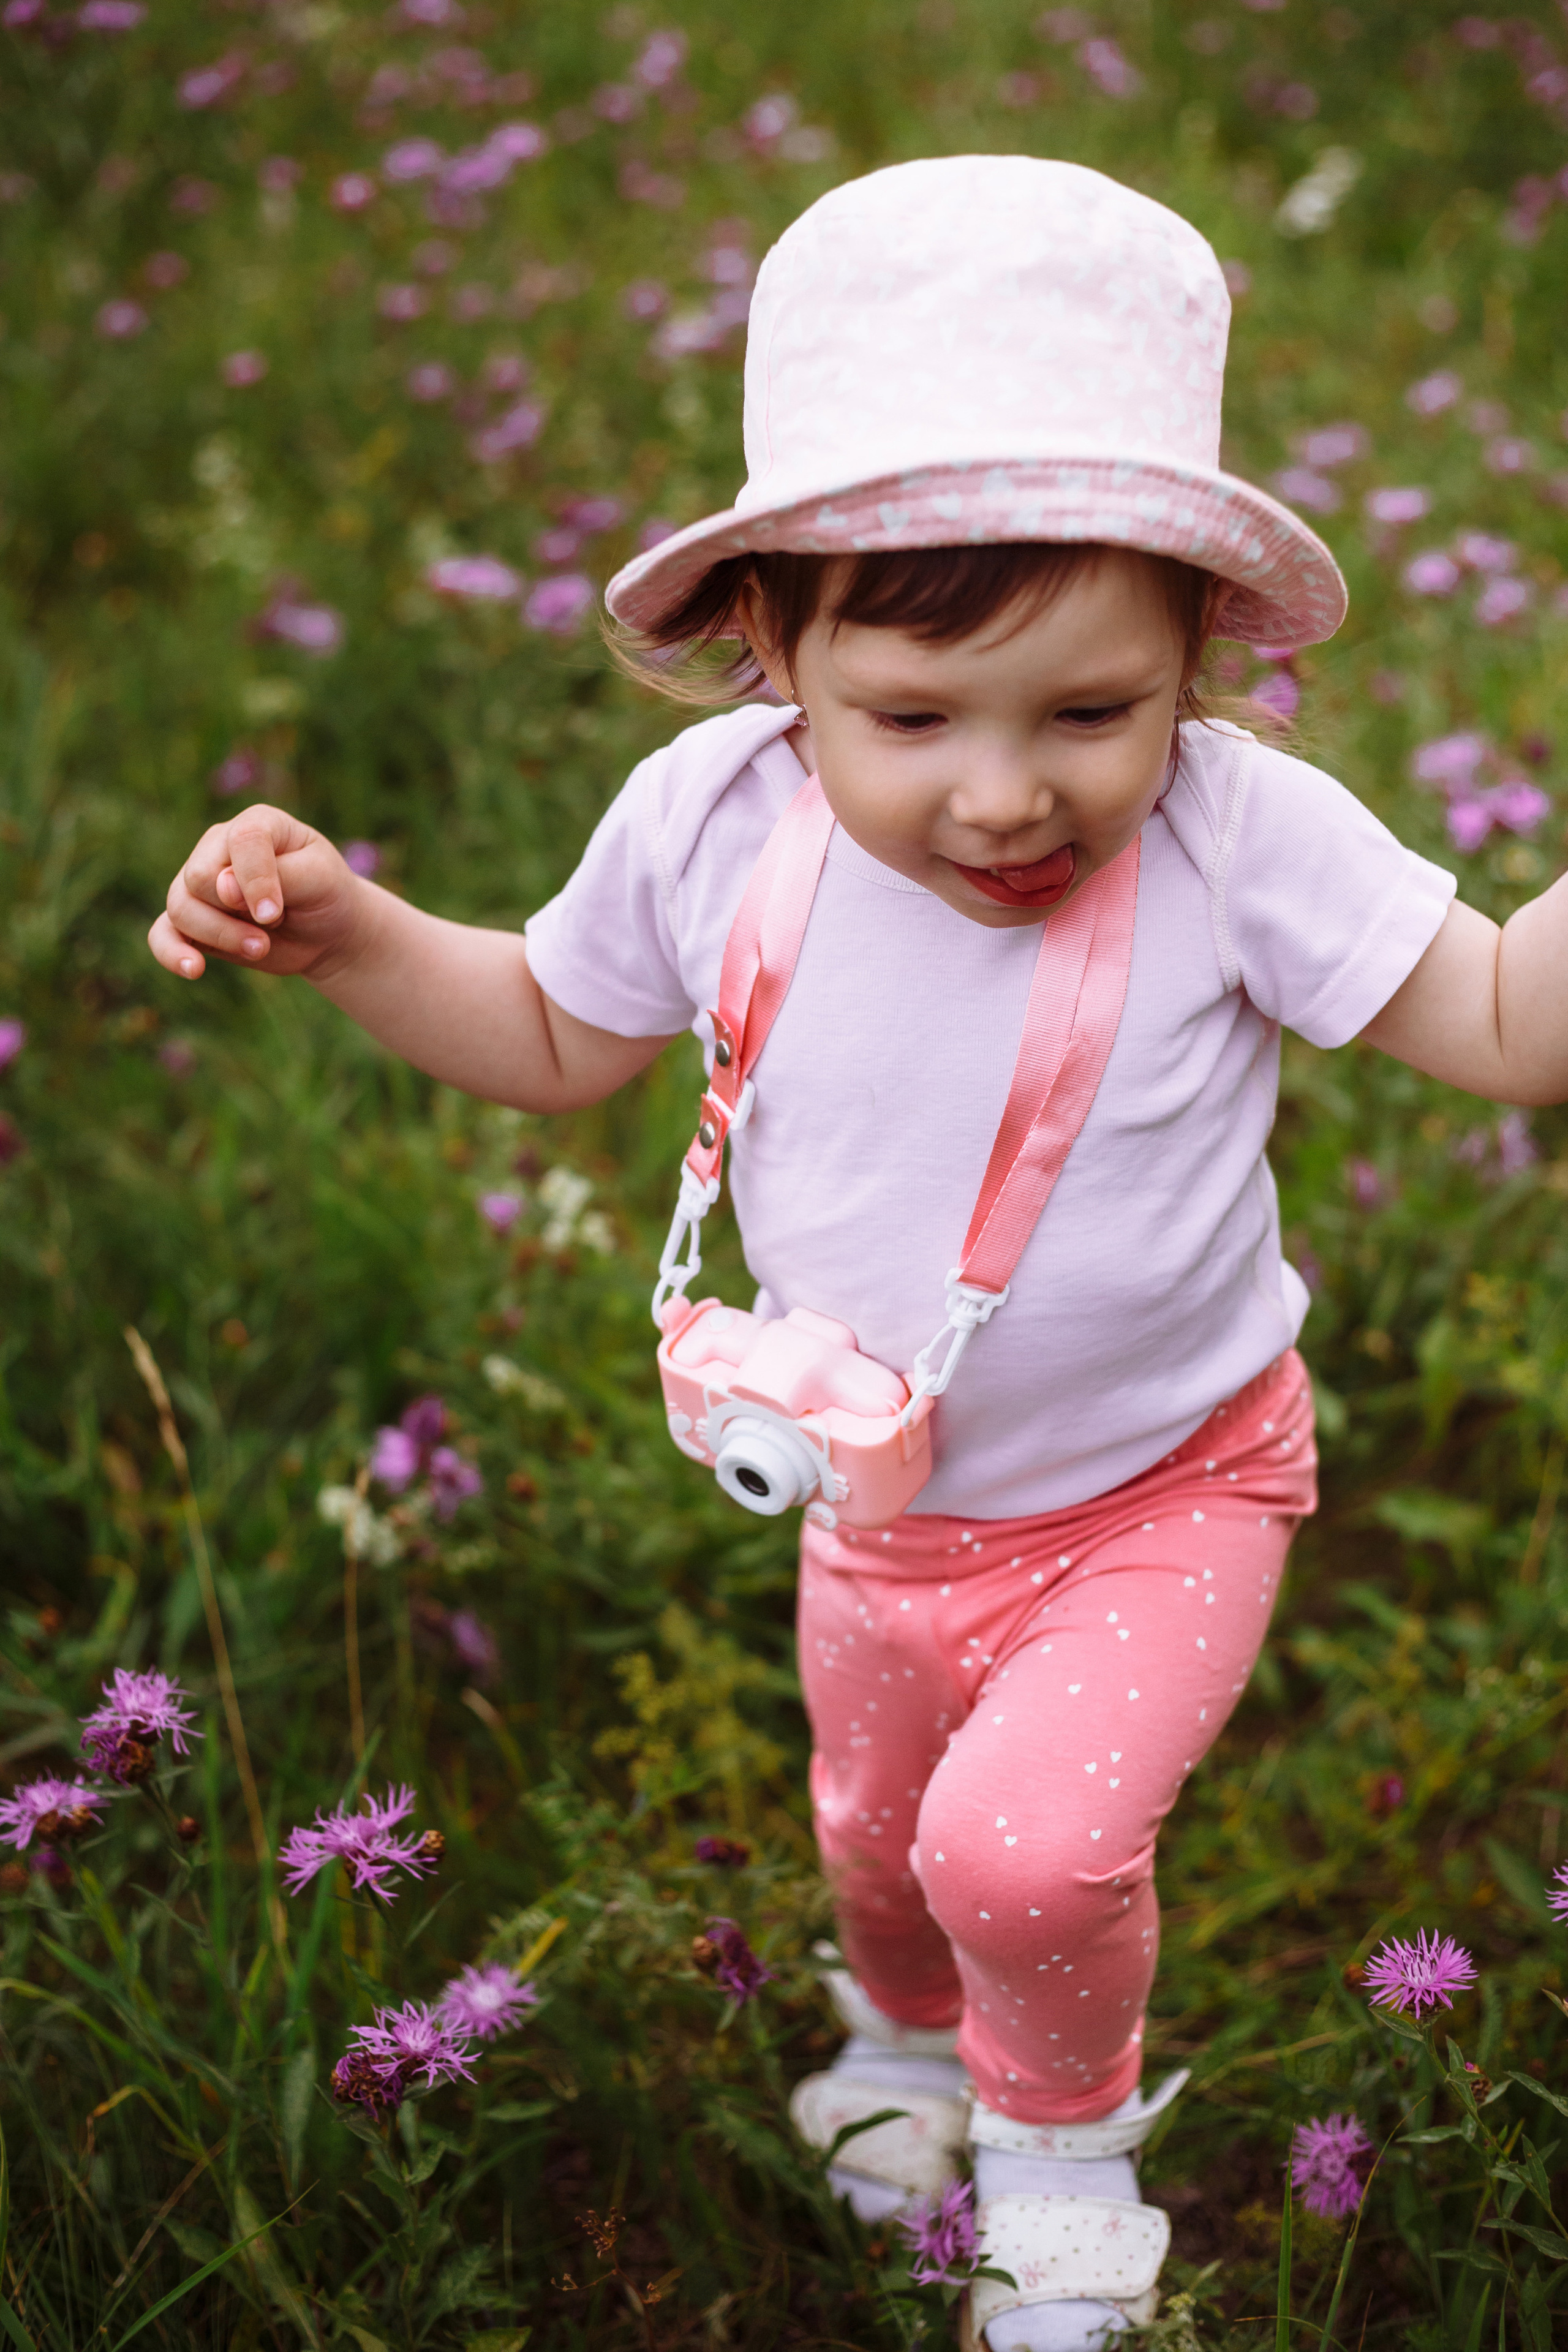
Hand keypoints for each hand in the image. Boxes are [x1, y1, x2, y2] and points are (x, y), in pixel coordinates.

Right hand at [148, 804, 367, 982]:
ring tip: (261, 947)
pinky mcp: (192, 921)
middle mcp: (218, 848)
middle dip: (236, 912)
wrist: (326, 930)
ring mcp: (199, 884)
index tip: (274, 913)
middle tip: (273, 924)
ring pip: (181, 907)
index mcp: (256, 826)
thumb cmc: (325, 893)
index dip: (254, 879)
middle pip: (199, 877)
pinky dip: (172, 952)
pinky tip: (193, 969)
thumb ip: (275, 875)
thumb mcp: (320, 879)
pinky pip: (162, 934)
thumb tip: (222, 887)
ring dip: (221, 936)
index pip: (242, 840)